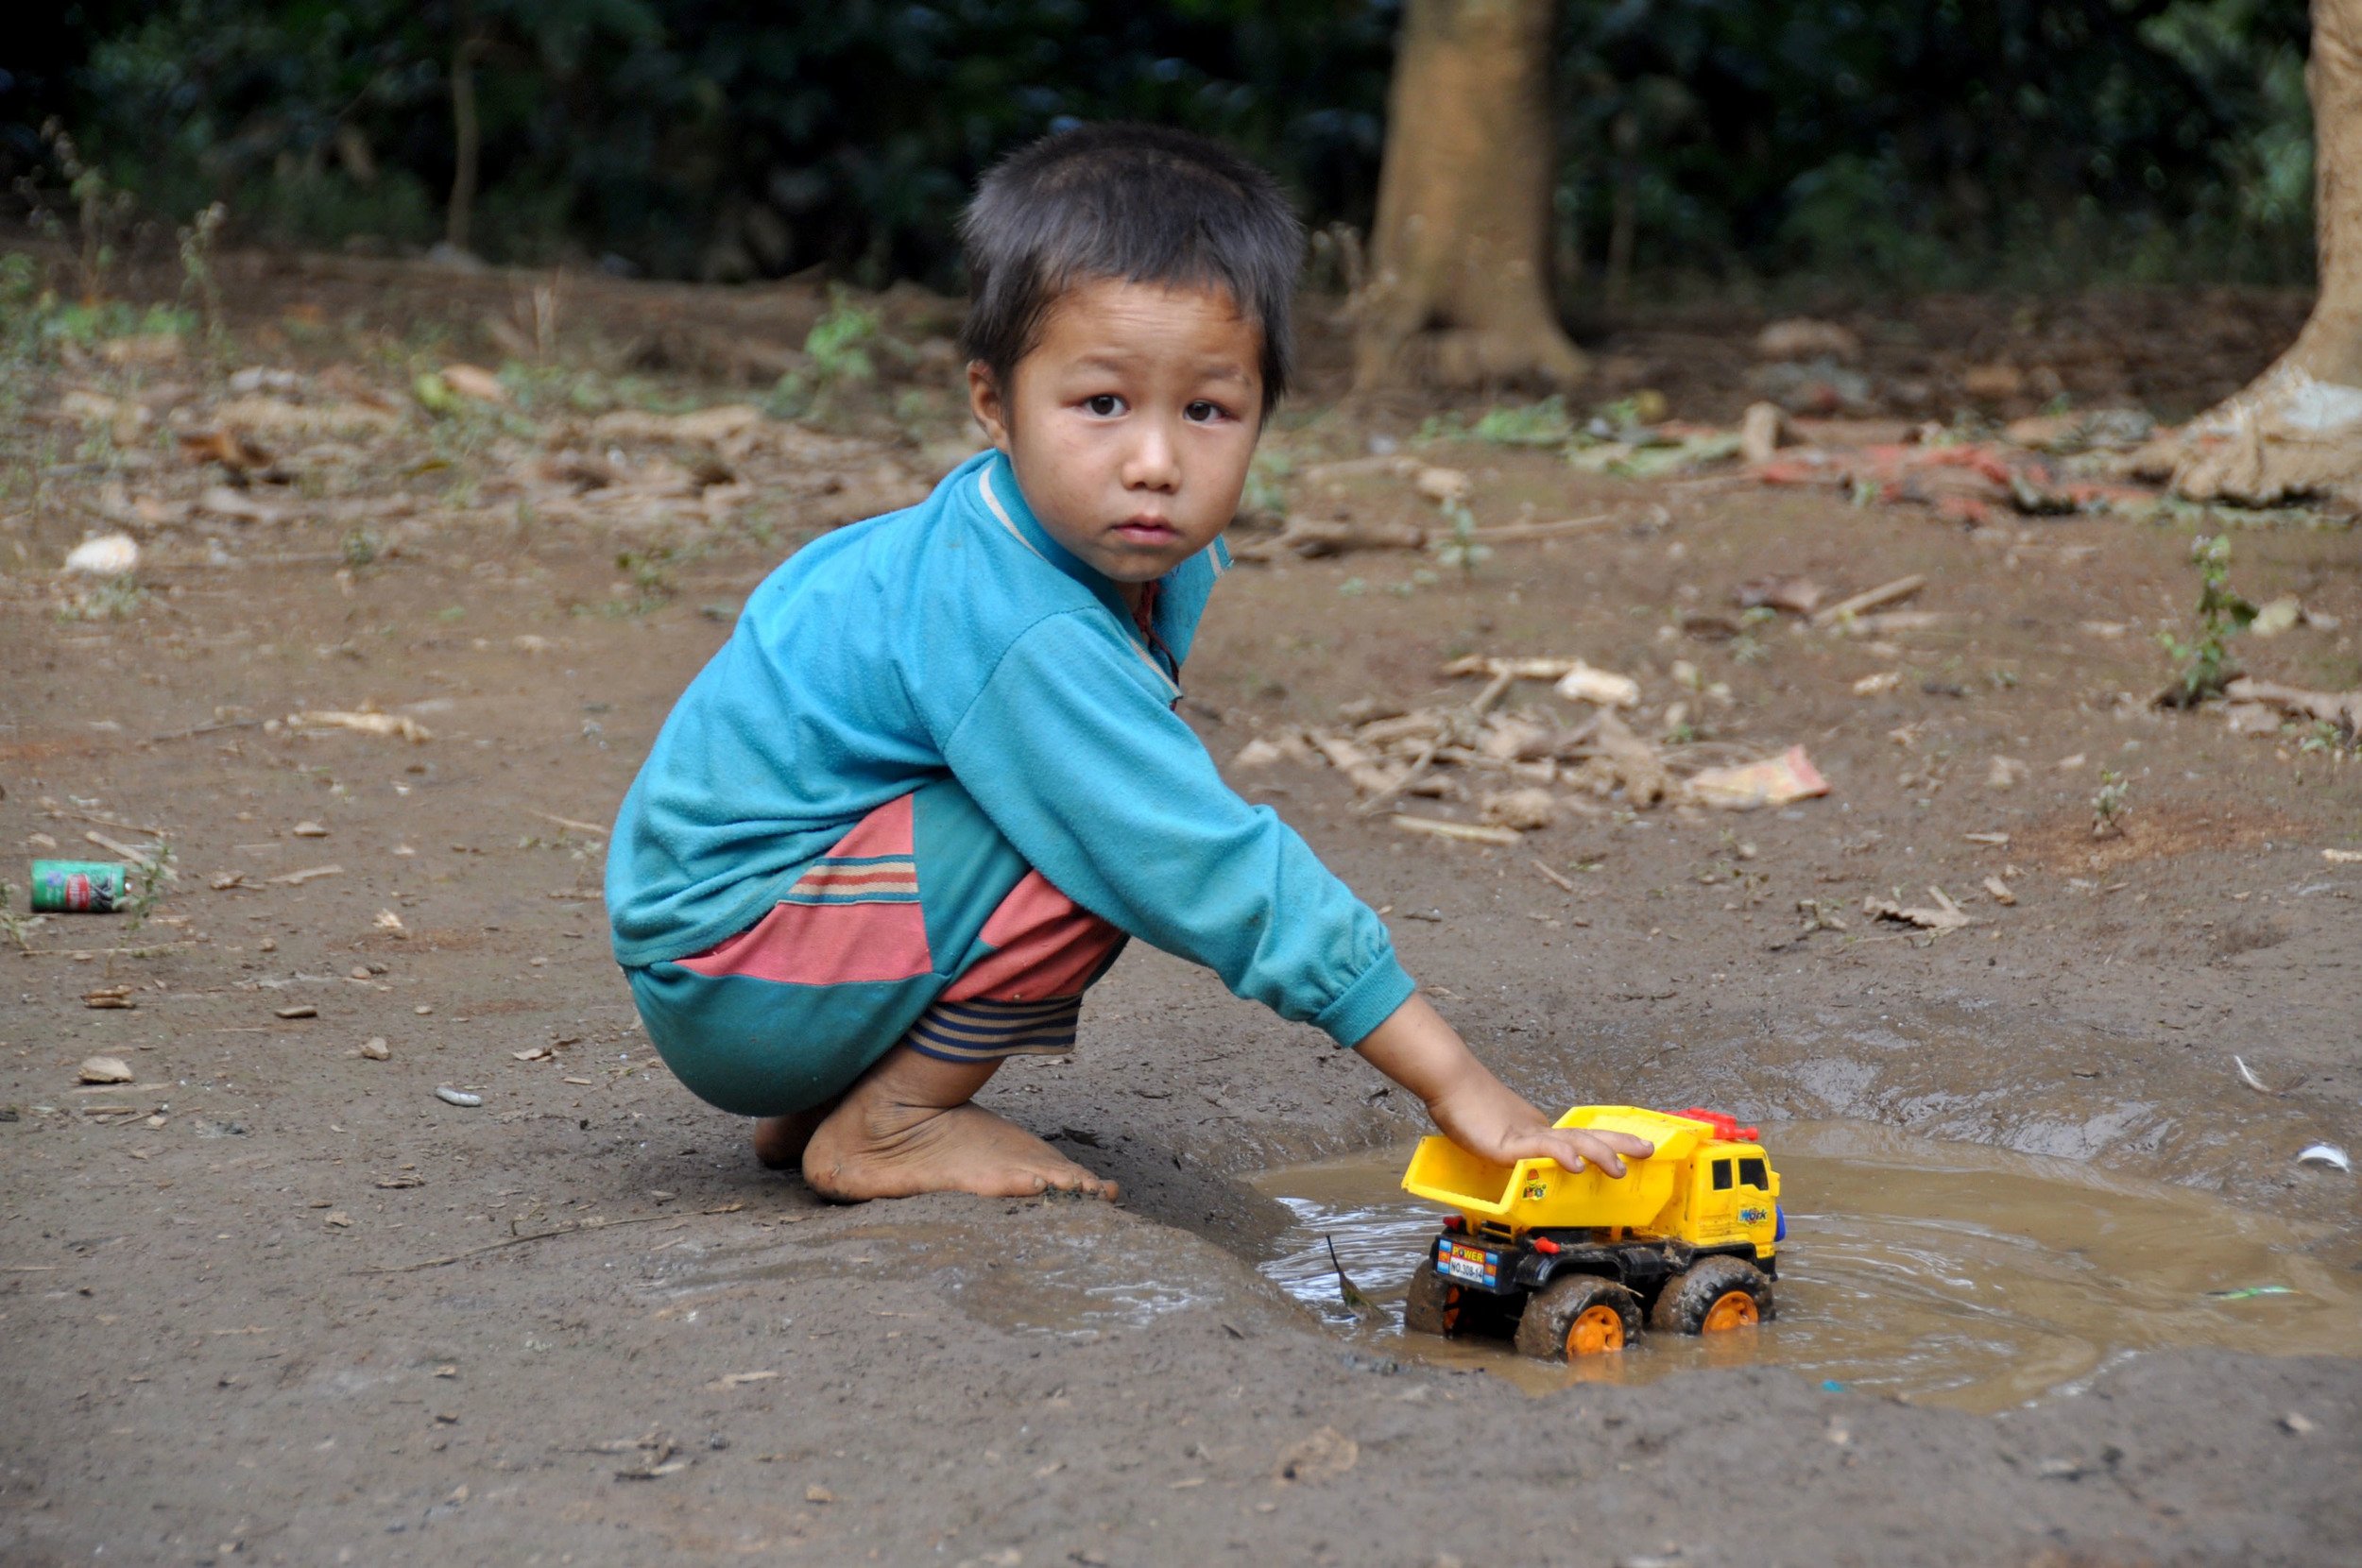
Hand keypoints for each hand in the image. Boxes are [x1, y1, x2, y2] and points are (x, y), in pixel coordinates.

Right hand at [1352, 994, 1655, 1177]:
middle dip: (1619, 1142)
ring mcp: (1526, 1135)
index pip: (1580, 1138)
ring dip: (1598, 1153)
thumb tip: (1515, 1162)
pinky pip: (1541, 1149)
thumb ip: (1510, 1149)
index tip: (1634, 1148)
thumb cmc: (1466, 1107)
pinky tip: (1576, 1164)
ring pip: (1571, 1143)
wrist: (1450, 1083)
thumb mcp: (1495, 1136)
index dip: (1608, 1142)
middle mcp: (1539, 1131)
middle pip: (1587, 1136)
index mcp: (1538, 1132)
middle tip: (1649, 1149)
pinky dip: (1562, 1155)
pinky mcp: (1509, 1143)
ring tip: (1619, 1167)